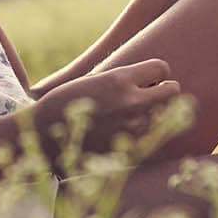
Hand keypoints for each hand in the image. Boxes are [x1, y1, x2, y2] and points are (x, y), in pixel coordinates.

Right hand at [34, 59, 181, 155]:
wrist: (45, 133)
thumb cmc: (67, 102)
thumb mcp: (96, 81)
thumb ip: (125, 80)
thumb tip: (154, 79)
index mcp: (120, 80)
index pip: (162, 68)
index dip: (158, 72)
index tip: (150, 78)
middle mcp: (130, 102)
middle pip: (172, 91)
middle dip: (165, 90)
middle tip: (152, 94)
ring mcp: (131, 128)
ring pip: (162, 115)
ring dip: (153, 113)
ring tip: (131, 115)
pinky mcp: (129, 149)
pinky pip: (151, 137)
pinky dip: (144, 133)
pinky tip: (126, 132)